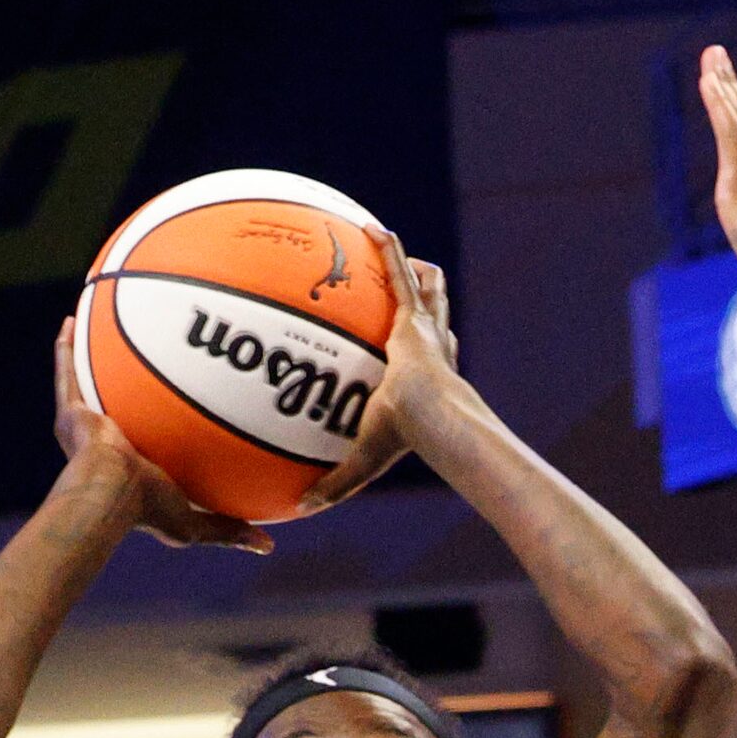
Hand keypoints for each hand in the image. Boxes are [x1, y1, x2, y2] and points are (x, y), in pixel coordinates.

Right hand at [50, 317, 272, 552]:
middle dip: (125, 385)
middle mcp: (106, 442)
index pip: (149, 442)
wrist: (110, 493)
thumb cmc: (149, 510)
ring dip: (92, 357)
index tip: (177, 405)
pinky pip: (66, 372)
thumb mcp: (195, 524)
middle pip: (118, 404)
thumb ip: (228, 528)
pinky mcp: (70, 412)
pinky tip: (73, 319)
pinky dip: (66, 348)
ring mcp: (85, 426)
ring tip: (102, 326)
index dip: (160, 425)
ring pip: (87, 382)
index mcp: (132, 467)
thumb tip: (267, 546)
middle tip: (145, 357)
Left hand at [295, 226, 463, 515]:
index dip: (416, 341)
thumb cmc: (406, 439)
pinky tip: (371, 227)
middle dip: (421, 294)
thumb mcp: (364, 460)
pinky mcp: (412, 315)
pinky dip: (388, 249)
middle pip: (430, 313)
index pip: (422, 354)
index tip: (401, 334)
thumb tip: (304, 509)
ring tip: (385, 241)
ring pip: (423, 288)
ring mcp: (422, 328)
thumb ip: (336, 481)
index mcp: (422, 376)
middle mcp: (429, 347)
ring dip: (407, 265)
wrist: (432, 418)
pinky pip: (398, 272)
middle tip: (406, 278)